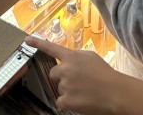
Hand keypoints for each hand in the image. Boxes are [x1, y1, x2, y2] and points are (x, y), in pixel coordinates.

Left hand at [24, 36, 142, 114]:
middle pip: (53, 73)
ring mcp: (64, 85)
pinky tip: (79, 101)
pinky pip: (60, 102)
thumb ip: (76, 56)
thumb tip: (68, 60)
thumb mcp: (91, 58)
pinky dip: (68, 103)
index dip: (37, 43)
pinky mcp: (65, 100)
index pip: (51, 47)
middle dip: (61, 77)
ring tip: (83, 91)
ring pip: (59, 88)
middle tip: (77, 82)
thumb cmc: (105, 75)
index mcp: (72, 56)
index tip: (26, 39)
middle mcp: (65, 68)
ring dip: (67, 91)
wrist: (115, 93)